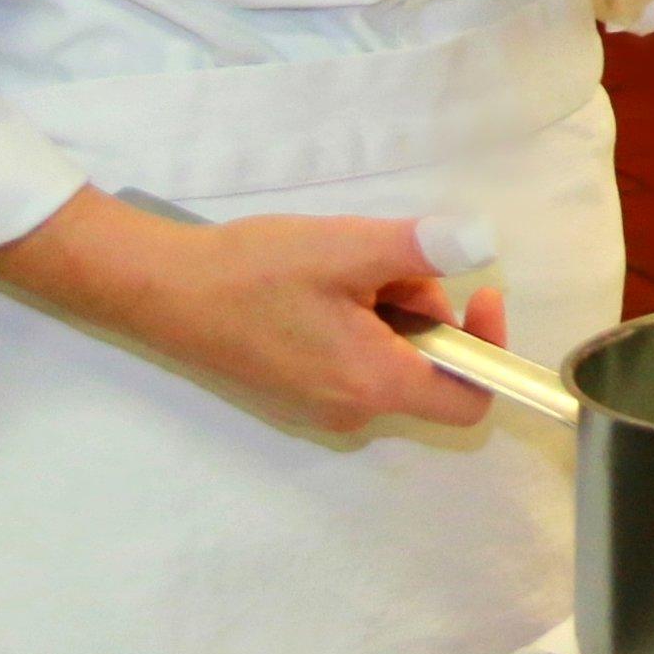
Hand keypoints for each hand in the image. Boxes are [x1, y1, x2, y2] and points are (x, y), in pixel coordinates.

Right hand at [0, 189, 509, 434]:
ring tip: (348, 268)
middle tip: (389, 262)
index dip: (489, 349)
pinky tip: (322, 286)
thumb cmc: (254, 271)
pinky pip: (355, 360)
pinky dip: (359, 321)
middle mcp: (351, 411)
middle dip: (427, 310)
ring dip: (390, 309)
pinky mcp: (294, 392)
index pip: (470, 403)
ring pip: (391, 359)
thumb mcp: (347, 248)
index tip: (476, 293)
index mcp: (373, 386)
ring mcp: (318, 406)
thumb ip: (421, 248)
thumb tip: (482, 243)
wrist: (164, 290)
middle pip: (430, 370)